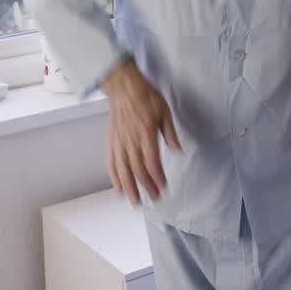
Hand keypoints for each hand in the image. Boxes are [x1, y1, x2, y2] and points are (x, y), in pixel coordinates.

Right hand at [100, 59, 181, 205]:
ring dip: (129, 188)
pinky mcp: (111, 142)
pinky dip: (115, 178)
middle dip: (146, 187)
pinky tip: (119, 189)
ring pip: (123, 170)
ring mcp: (119, 142)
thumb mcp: (164, 111)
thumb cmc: (144, 96)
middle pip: (138, 169)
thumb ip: (171, 133)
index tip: (163, 188)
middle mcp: (131, 140)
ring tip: (135, 202)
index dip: (157, 177)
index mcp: (145, 132)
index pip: (151, 160)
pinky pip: (111, 163)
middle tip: (154, 199)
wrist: (123, 87)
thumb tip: (179, 150)